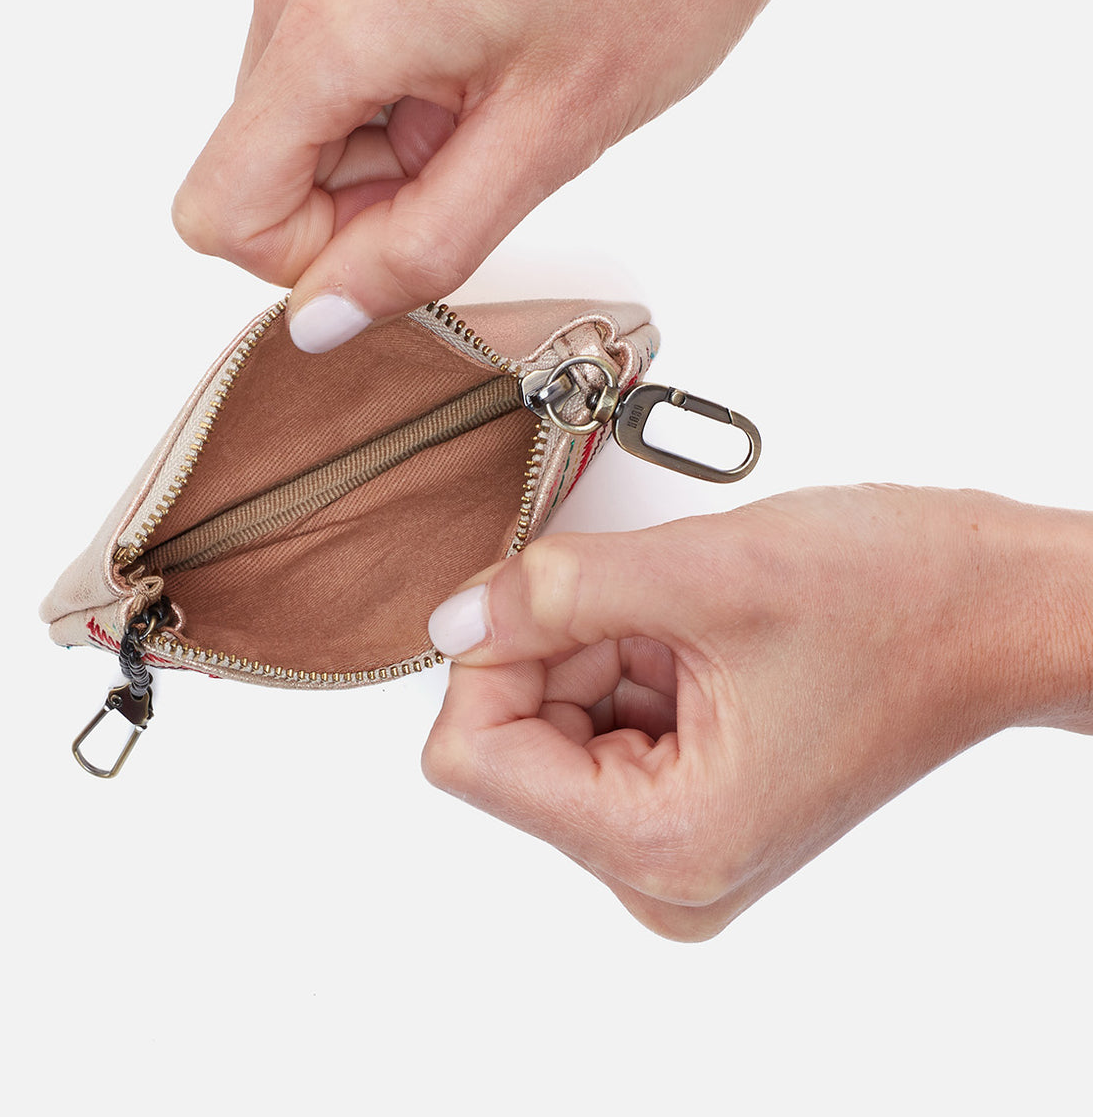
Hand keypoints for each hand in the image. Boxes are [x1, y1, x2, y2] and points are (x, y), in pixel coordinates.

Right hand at [173, 0, 946, 351]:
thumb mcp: (547, 143)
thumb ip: (419, 249)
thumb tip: (322, 317)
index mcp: (332, 18)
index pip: (222, 211)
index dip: (314, 258)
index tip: (412, 232)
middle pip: (257, 165)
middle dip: (361, 196)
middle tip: (481, 153)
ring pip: (294, 120)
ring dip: (384, 145)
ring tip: (490, 96)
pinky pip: (326, 63)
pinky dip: (392, 93)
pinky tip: (476, 60)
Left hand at [421, 486, 1092, 938]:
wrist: (992, 610)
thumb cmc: (898, 603)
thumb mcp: (704, 574)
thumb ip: (551, 593)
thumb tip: (452, 620)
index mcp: (664, 845)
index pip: (468, 758)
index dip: (493, 657)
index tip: (545, 596)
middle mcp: (662, 870)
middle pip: (505, 740)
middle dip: (554, 647)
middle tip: (649, 606)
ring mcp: (673, 840)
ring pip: (545, 719)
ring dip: (593, 644)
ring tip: (691, 623)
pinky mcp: (684, 803)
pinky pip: (591, 718)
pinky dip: (620, 653)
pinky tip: (695, 636)